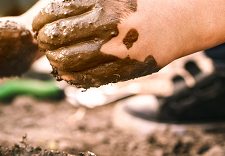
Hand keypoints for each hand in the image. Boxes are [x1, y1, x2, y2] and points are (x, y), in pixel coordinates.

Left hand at [31, 0, 224, 87]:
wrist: (183, 20)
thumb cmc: (144, 4)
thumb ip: (84, 2)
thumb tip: (53, 9)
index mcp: (102, 3)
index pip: (54, 13)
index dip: (41, 21)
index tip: (41, 24)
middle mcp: (106, 27)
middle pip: (55, 38)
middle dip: (45, 41)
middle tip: (45, 42)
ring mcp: (115, 51)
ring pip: (66, 61)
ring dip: (55, 60)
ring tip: (55, 57)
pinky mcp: (123, 70)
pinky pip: (85, 79)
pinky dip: (71, 77)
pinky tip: (69, 71)